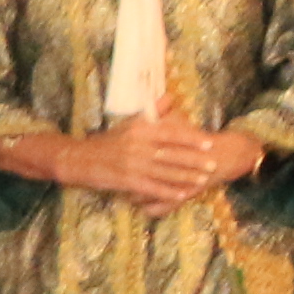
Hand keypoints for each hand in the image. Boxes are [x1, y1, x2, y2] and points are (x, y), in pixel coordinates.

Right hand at [75, 116, 238, 208]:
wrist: (80, 159)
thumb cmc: (108, 141)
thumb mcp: (129, 123)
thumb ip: (152, 112)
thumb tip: (171, 97)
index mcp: (140, 130)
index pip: (171, 134)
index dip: (191, 139)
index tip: (208, 143)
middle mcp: (138, 146)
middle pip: (172, 154)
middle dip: (195, 160)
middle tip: (213, 164)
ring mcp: (133, 165)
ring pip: (166, 172)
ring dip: (186, 177)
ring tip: (202, 179)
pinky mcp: (128, 181)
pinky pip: (153, 188)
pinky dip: (169, 193)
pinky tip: (182, 196)